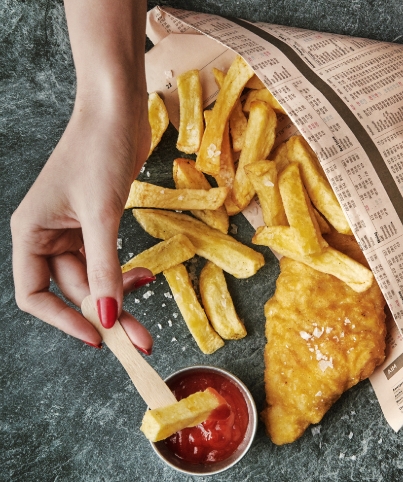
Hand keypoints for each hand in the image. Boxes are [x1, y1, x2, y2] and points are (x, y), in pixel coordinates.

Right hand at [11, 96, 151, 347]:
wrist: (118, 110)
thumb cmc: (99, 152)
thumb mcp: (101, 215)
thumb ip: (104, 267)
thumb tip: (108, 316)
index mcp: (30, 233)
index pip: (34, 295)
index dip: (64, 320)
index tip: (99, 336)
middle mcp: (46, 235)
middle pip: (73, 290)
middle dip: (107, 310)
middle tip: (142, 337)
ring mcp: (72, 229)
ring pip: (94, 276)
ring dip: (120, 290)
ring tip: (149, 289)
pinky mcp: (97, 221)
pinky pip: (108, 259)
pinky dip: (125, 271)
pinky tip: (146, 276)